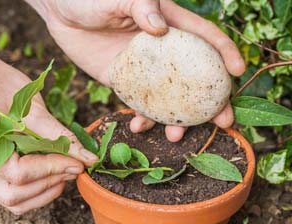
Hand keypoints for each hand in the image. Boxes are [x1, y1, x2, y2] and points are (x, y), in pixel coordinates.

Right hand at [0, 48, 97, 214]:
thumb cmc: (2, 87)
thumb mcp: (33, 108)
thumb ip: (60, 137)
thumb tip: (88, 159)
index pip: (17, 171)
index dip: (51, 169)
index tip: (78, 163)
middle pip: (13, 194)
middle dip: (50, 183)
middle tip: (75, 168)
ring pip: (14, 201)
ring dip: (45, 191)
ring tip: (65, 172)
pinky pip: (12, 198)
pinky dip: (37, 193)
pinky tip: (53, 176)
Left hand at [29, 0, 245, 140]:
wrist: (61, 12)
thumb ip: (141, 7)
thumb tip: (160, 29)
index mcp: (169, 24)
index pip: (204, 38)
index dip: (224, 54)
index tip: (237, 73)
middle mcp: (160, 51)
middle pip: (193, 78)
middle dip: (210, 102)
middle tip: (223, 122)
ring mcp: (142, 70)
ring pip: (166, 98)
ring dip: (175, 119)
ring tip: (175, 136)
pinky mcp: (121, 82)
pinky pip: (136, 103)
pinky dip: (141, 118)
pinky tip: (140, 127)